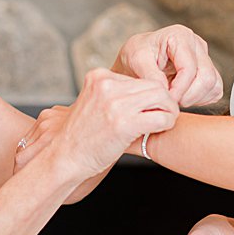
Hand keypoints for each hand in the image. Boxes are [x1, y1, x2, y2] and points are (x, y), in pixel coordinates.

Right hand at [15, 69, 176, 180]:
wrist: (64, 158)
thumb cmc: (81, 136)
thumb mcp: (93, 103)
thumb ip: (113, 94)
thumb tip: (144, 93)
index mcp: (98, 76)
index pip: (138, 77)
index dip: (148, 94)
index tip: (150, 108)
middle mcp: (107, 85)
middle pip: (153, 84)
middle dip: (164, 100)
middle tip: (166, 114)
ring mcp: (115, 103)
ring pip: (162, 97)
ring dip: (169, 110)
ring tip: (165, 121)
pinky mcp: (124, 123)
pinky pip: (161, 117)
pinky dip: (167, 123)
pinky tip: (161, 129)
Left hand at [114, 25, 222, 107]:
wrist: (137, 60)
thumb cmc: (136, 55)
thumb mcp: (136, 60)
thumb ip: (151, 74)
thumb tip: (166, 91)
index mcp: (180, 36)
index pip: (189, 68)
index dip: (179, 89)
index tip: (167, 99)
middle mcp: (197, 45)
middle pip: (207, 77)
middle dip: (189, 95)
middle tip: (171, 102)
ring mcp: (205, 58)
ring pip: (213, 85)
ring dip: (195, 99)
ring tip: (174, 98)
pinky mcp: (209, 71)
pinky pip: (215, 91)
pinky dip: (200, 99)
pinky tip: (183, 97)